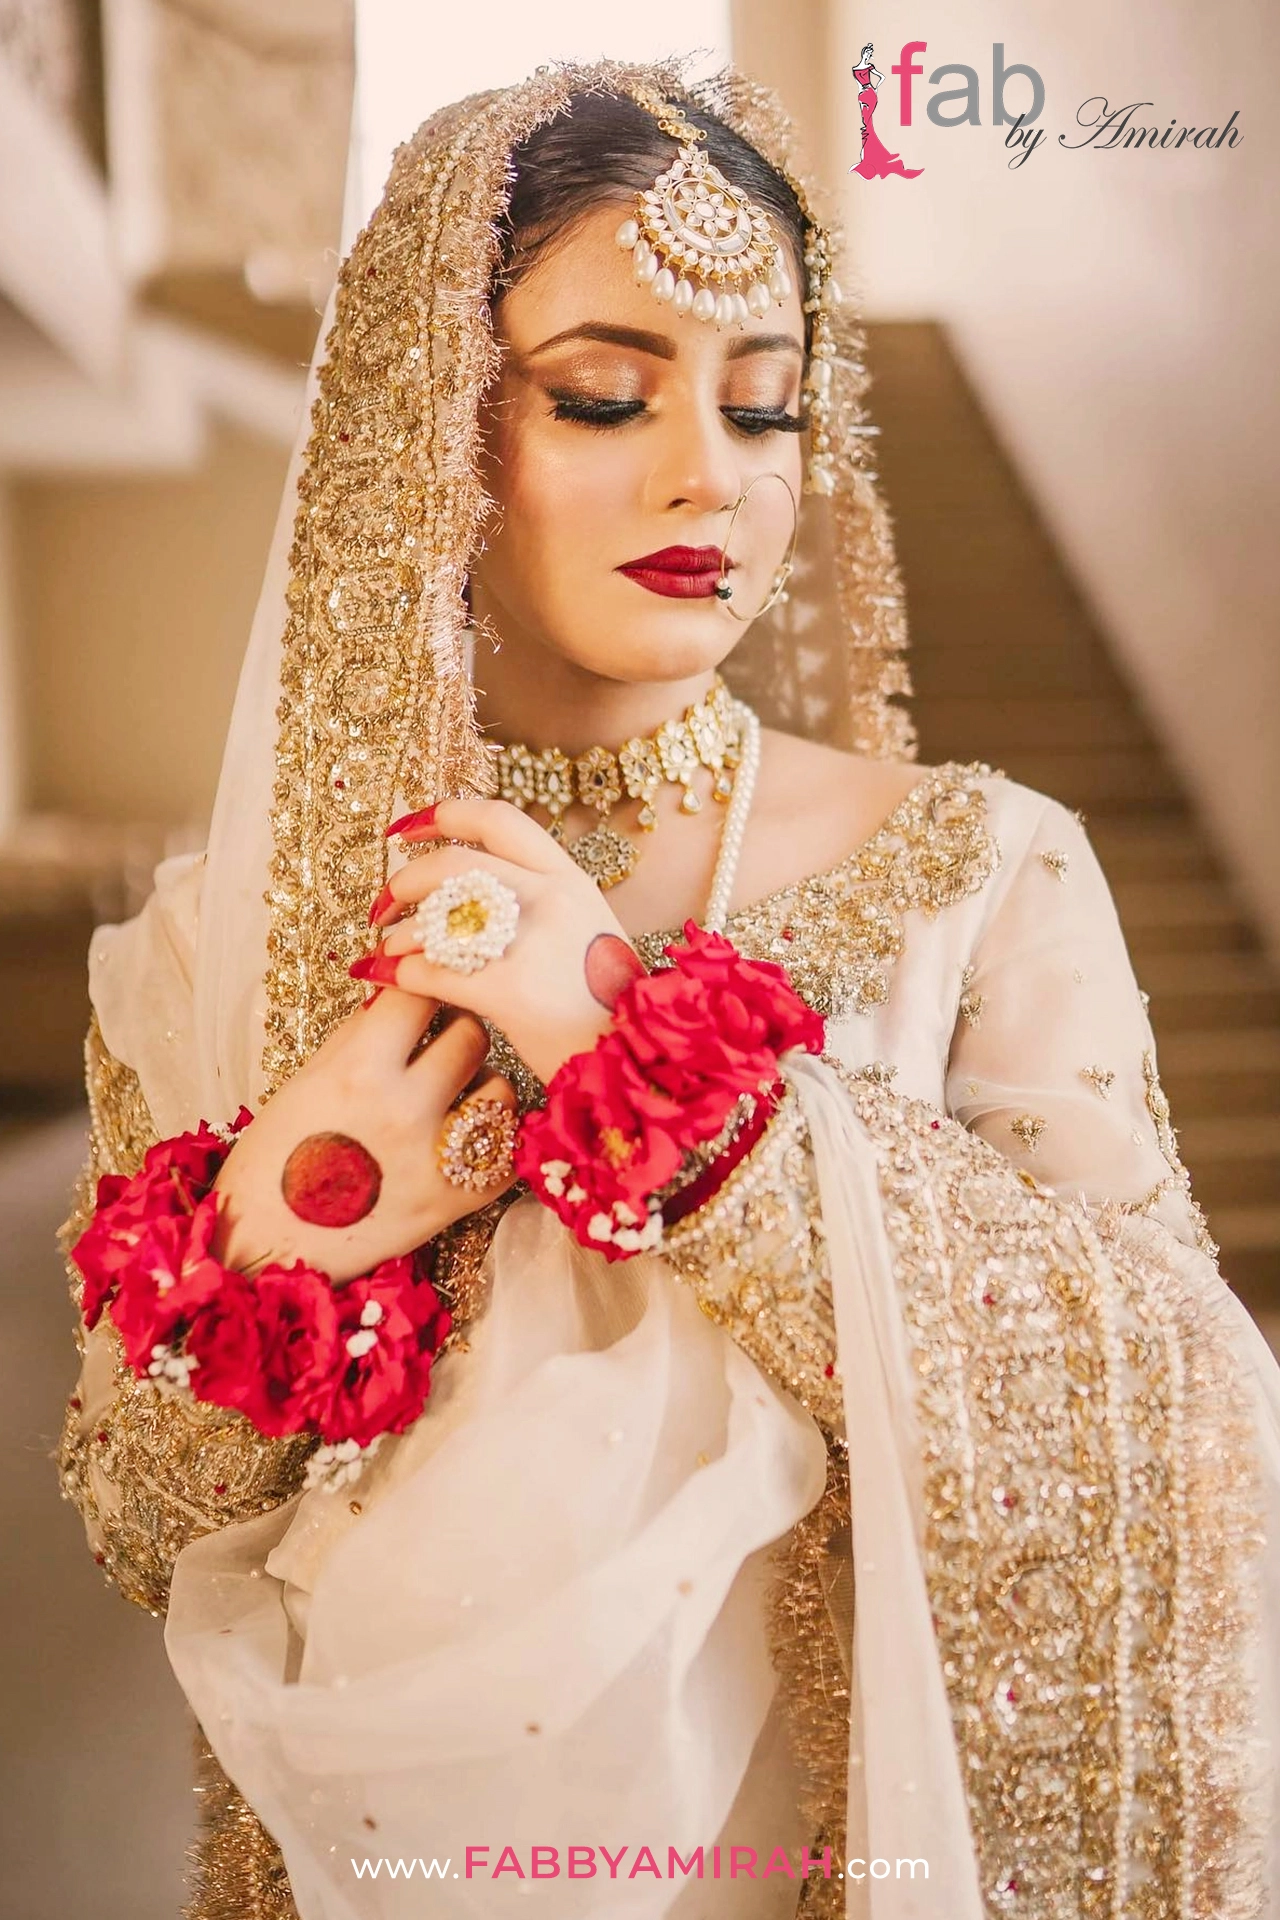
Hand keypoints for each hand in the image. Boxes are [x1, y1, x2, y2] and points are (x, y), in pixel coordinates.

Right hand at [211, 988, 515, 1283]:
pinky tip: (462, 1138)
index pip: (420, 995)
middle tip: (436, 1046)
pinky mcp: (458, 1201)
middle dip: (454, 1032)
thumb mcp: (306, 1081)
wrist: (267, 1249)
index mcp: (359, 1070)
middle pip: (470, 1034)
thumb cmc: (274, 1161)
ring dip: (480, 1084)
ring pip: (499, 1088)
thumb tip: (400, 995)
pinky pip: (505, 1148)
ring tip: (450, 1097)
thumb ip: (360, 1035)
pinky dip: (491, 1138)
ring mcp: (438, 1157)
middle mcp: (405, 1109)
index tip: (417, 999)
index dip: (419, 989)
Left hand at [360, 799, 647, 1083]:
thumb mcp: (587, 934)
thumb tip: (474, 896)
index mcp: (571, 879)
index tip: (405, 830)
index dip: (443, 815)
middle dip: (406, 880)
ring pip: (438, 915)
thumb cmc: (606, 1008)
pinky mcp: (510, 990)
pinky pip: (431, 970)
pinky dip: (398, 975)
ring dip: (399, 932)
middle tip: (385, 904)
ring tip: (388, 949)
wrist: (636, 1062)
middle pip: (454, 863)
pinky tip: (383, 981)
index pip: (497, 819)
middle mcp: (554, 898)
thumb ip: (541, 906)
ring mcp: (533, 941)